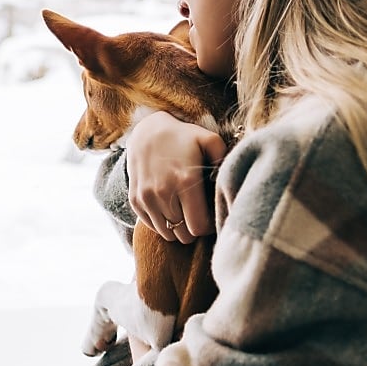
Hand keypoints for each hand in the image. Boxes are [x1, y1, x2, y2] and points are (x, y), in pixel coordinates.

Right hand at [126, 111, 227, 243]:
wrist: (147, 130)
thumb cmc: (183, 137)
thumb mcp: (210, 140)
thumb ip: (225, 160)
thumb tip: (230, 184)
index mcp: (185, 182)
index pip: (198, 228)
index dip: (208, 227)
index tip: (210, 215)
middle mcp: (163, 193)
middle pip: (183, 235)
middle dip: (193, 229)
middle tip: (198, 214)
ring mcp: (146, 198)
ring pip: (167, 234)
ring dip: (177, 227)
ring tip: (184, 210)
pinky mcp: (135, 200)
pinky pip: (153, 226)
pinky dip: (162, 223)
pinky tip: (169, 207)